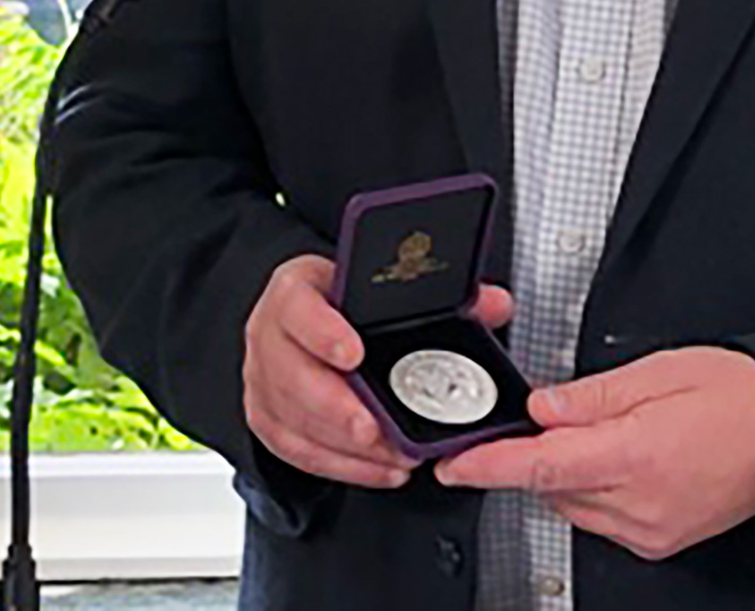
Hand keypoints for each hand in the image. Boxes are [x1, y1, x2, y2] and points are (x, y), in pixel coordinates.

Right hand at [241, 253, 514, 490]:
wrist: (304, 316)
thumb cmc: (345, 302)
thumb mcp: (380, 285)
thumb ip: (439, 294)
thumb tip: (493, 304)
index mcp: (296, 291)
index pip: (298, 307)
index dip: (323, 332)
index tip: (354, 353)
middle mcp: (269, 335)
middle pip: (292, 375)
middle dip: (337, 409)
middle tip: (376, 430)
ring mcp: (261, 380)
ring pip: (293, 420)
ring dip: (345, 447)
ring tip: (392, 457)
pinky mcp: (266, 418)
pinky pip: (296, 450)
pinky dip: (339, 466)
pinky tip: (378, 470)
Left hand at [435, 347, 754, 560]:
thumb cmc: (745, 397)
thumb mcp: (664, 371)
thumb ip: (595, 395)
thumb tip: (542, 408)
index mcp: (636, 455)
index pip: (541, 466)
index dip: (489, 466)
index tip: (453, 463)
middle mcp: (639, 503)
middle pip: (553, 485)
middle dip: (540, 452)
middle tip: (554, 415)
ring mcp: (650, 529)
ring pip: (574, 504)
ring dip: (569, 471)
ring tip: (610, 430)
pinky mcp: (659, 541)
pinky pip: (602, 519)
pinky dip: (595, 489)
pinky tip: (625, 458)